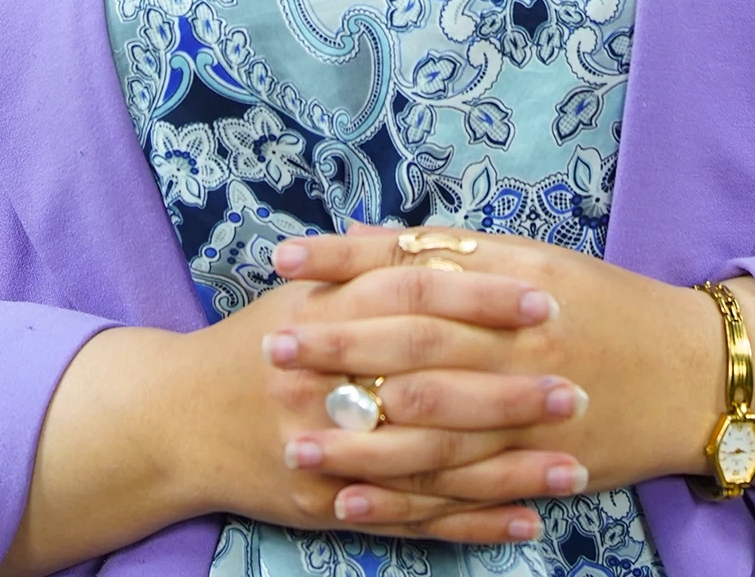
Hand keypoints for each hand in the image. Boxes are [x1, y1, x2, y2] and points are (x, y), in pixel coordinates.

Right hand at [1, 255, 595, 573]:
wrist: (175, 421)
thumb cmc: (250, 345)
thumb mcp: (300, 290)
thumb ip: (363, 262)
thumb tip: (431, 232)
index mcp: (329, 316)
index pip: (420, 298)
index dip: (484, 298)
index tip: (546, 302)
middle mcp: (331, 383)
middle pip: (437, 384)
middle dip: (512, 390)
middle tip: (579, 389)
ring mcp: (333, 451)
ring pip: (435, 463)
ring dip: (508, 470)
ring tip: (575, 468)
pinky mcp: (333, 507)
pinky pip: (413, 519)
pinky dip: (470, 522)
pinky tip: (524, 520)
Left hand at [269, 227, 754, 524]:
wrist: (692, 372)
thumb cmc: (604, 303)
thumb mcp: (536, 257)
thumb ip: (454, 252)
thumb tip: (370, 237)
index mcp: (513, 279)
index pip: (414, 266)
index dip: (345, 263)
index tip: (284, 261)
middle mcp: (517, 342)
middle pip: (413, 346)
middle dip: (339, 348)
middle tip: (273, 348)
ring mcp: (527, 410)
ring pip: (429, 430)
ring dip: (357, 439)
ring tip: (293, 442)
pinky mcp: (535, 466)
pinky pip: (459, 488)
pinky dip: (403, 499)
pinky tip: (352, 502)